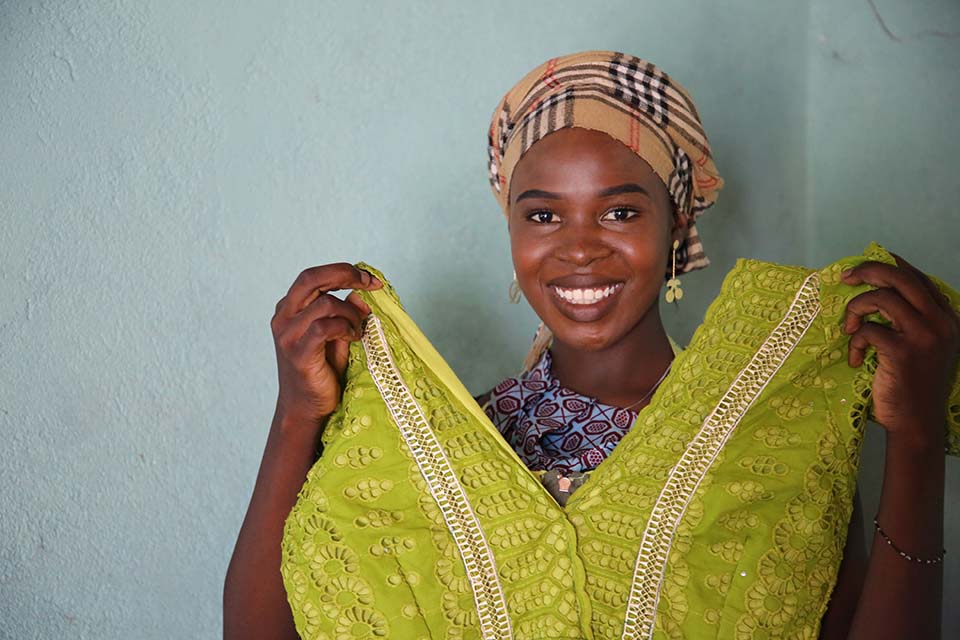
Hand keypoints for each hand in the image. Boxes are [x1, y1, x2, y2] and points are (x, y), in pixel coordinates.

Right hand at [270, 263, 381, 432]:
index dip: (343, 271)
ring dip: (350, 313)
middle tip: (370, 284)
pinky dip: (344, 328)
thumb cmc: (322, 371)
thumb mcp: (338, 335)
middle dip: (345, 275)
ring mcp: (287, 335)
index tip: (369, 278)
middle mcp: (283, 317)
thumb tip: (362, 293)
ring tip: (357, 330)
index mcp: (289, 308)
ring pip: (324, 304)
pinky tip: (353, 338)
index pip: (313, 276)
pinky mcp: (297, 354)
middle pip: (311, 278)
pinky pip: (324, 328)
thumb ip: (346, 313)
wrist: (306, 408)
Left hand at [841, 253, 959, 447]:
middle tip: (846, 278)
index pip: (918, 278)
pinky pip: (868, 330)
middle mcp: (940, 321)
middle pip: (900, 278)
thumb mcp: (922, 346)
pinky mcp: (902, 351)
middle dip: (868, 271)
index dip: (889, 266)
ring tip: (849, 328)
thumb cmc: (913, 384)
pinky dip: (854, 342)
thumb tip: (878, 289)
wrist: (917, 422)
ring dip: (856, 309)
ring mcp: (924, 335)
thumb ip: (911, 319)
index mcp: (946, 317)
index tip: (864, 268)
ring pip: (881, 298)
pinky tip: (856, 359)